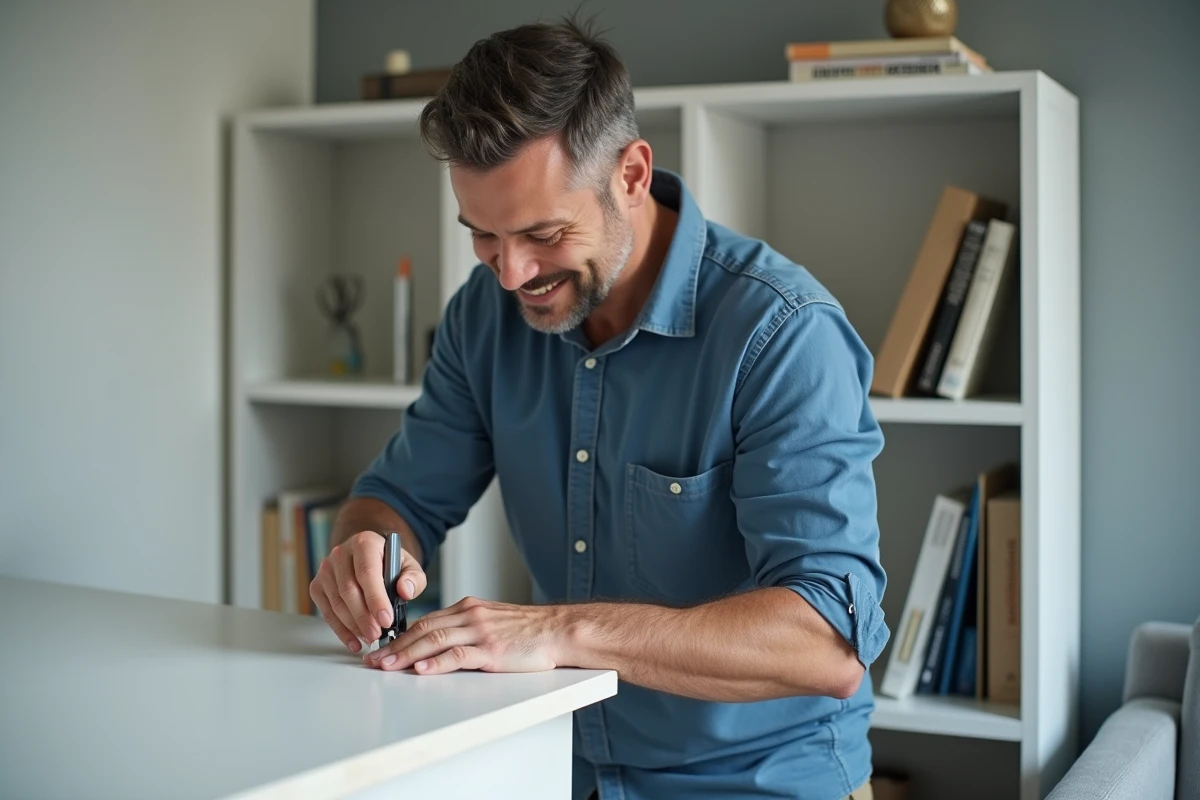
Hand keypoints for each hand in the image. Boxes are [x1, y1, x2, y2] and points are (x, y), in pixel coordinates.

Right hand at [310, 530, 425, 653]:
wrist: (369, 556)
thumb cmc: (390, 564)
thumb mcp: (409, 566)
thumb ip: (413, 578)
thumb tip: (405, 591)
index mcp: (364, 542)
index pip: (367, 572)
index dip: (376, 598)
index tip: (386, 620)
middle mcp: (340, 553)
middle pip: (349, 589)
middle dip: (364, 617)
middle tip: (377, 635)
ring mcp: (326, 570)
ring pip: (336, 602)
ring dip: (353, 625)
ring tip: (370, 639)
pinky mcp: (317, 585)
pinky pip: (327, 611)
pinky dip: (340, 630)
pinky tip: (354, 642)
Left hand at [364, 596, 569, 673]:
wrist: (558, 630)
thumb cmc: (529, 631)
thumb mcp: (492, 621)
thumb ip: (467, 628)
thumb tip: (440, 645)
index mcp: (469, 608)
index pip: (426, 620)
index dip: (401, 635)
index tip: (383, 648)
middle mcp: (470, 616)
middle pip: (424, 629)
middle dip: (395, 646)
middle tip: (374, 660)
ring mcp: (480, 632)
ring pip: (434, 640)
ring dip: (407, 655)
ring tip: (387, 666)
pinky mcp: (491, 649)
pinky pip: (458, 655)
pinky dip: (436, 663)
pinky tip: (421, 670)